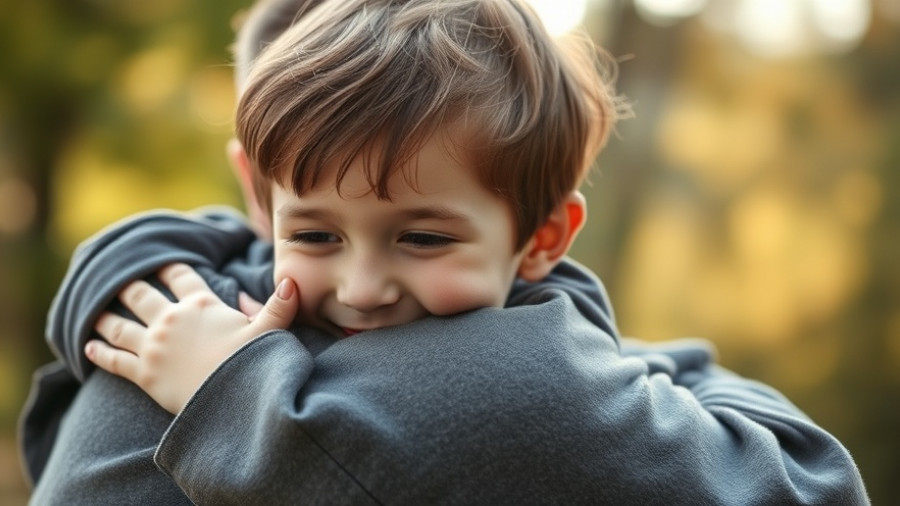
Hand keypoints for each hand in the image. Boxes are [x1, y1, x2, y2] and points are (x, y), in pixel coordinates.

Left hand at [86, 263, 298, 413]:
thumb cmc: (253, 364)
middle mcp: (171, 320)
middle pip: (140, 294)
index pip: (180, 276)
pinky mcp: (142, 373)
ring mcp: (153, 346)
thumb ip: (279, 306)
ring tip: (97, 312)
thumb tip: (292, 282)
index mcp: (200, 305)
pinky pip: (112, 360)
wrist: (231, 401)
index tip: (158, 261)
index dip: (169, 266)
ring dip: (105, 317)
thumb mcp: (270, 332)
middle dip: (128, 285)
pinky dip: (98, 352)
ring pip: (118, 324)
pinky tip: (87, 347)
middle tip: (119, 280)